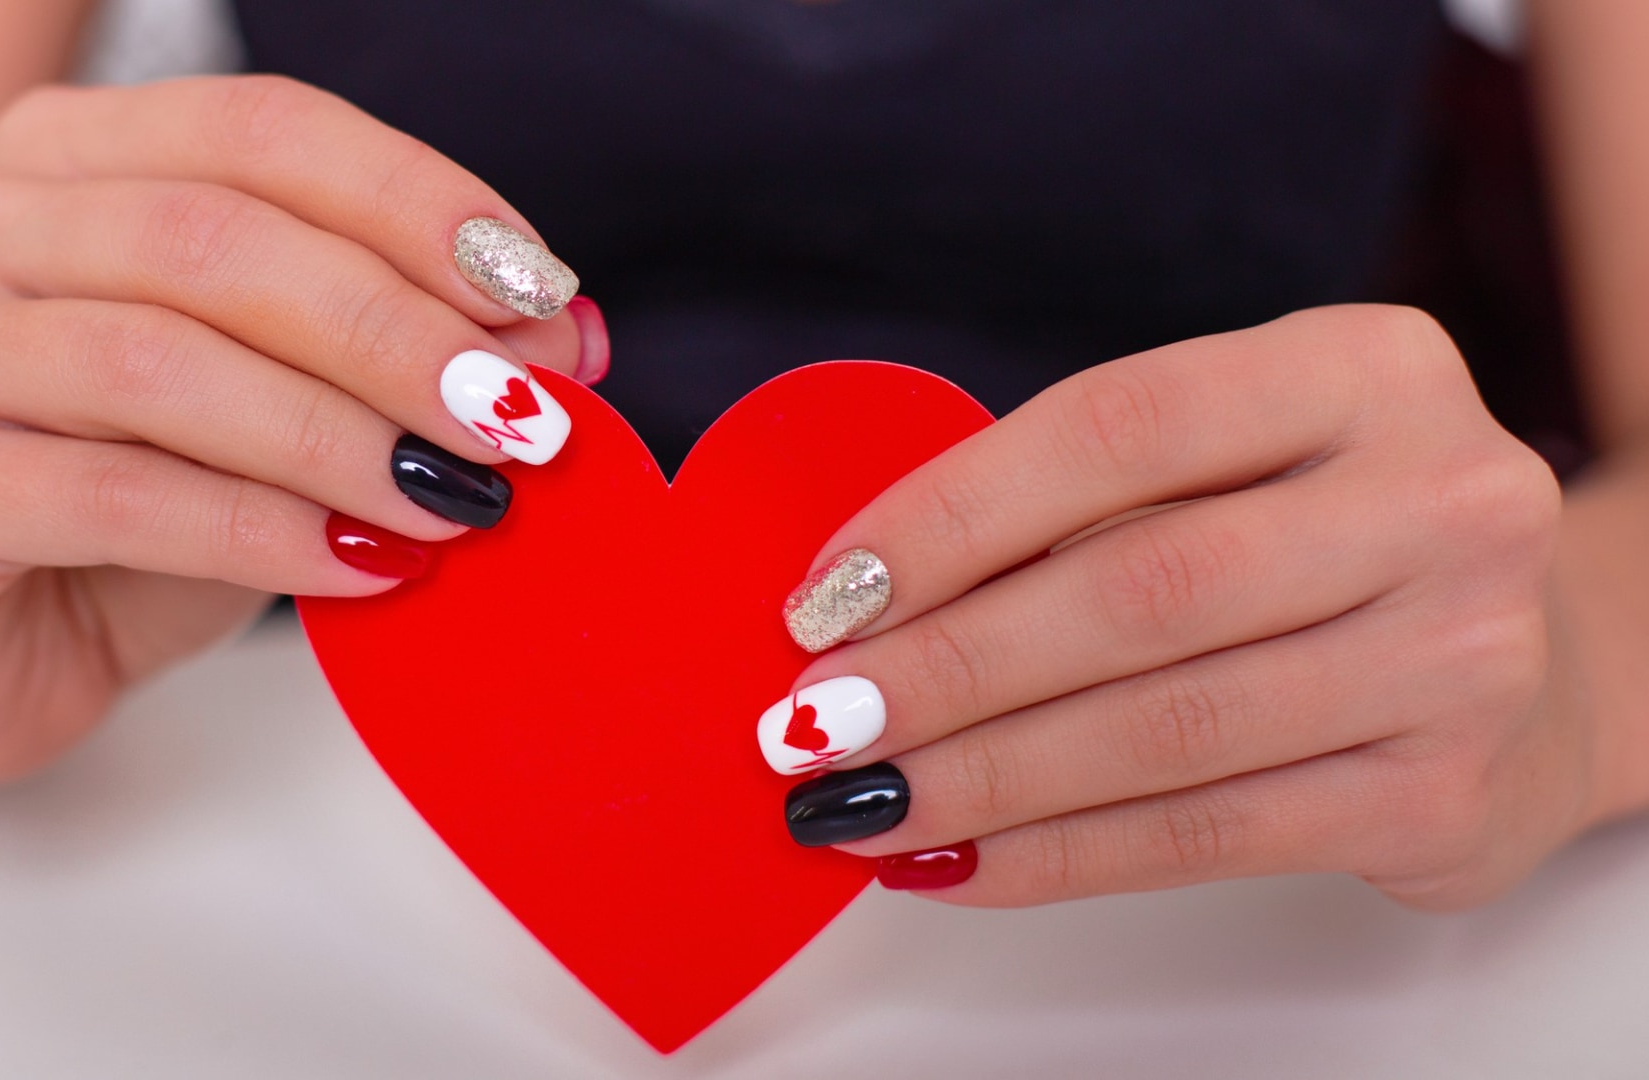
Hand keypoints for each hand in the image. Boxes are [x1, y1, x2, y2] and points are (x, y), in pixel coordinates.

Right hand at [0, 76, 596, 780]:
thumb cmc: (150, 497)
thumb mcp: (297, 405)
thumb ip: (412, 350)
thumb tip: (563, 333)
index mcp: (67, 153)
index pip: (260, 128)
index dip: (414, 200)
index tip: (538, 291)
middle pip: (211, 237)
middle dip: (393, 329)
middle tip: (513, 416)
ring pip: (155, 360)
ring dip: (336, 433)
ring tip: (456, 499)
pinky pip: (107, 494)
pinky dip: (255, 530)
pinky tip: (358, 566)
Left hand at [763, 305, 1582, 910]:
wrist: (1541, 653)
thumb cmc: (1329, 537)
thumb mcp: (1246, 457)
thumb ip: (1086, 500)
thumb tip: (861, 601)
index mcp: (1364, 366)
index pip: (1116, 426)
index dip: (948, 515)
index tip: (827, 595)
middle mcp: (1441, 497)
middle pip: (1136, 589)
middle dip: (946, 666)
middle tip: (815, 721)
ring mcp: (1461, 653)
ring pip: (1164, 729)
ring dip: (981, 775)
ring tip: (860, 800)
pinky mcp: (1445, 794)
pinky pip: (1206, 836)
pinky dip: (1059, 853)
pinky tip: (960, 858)